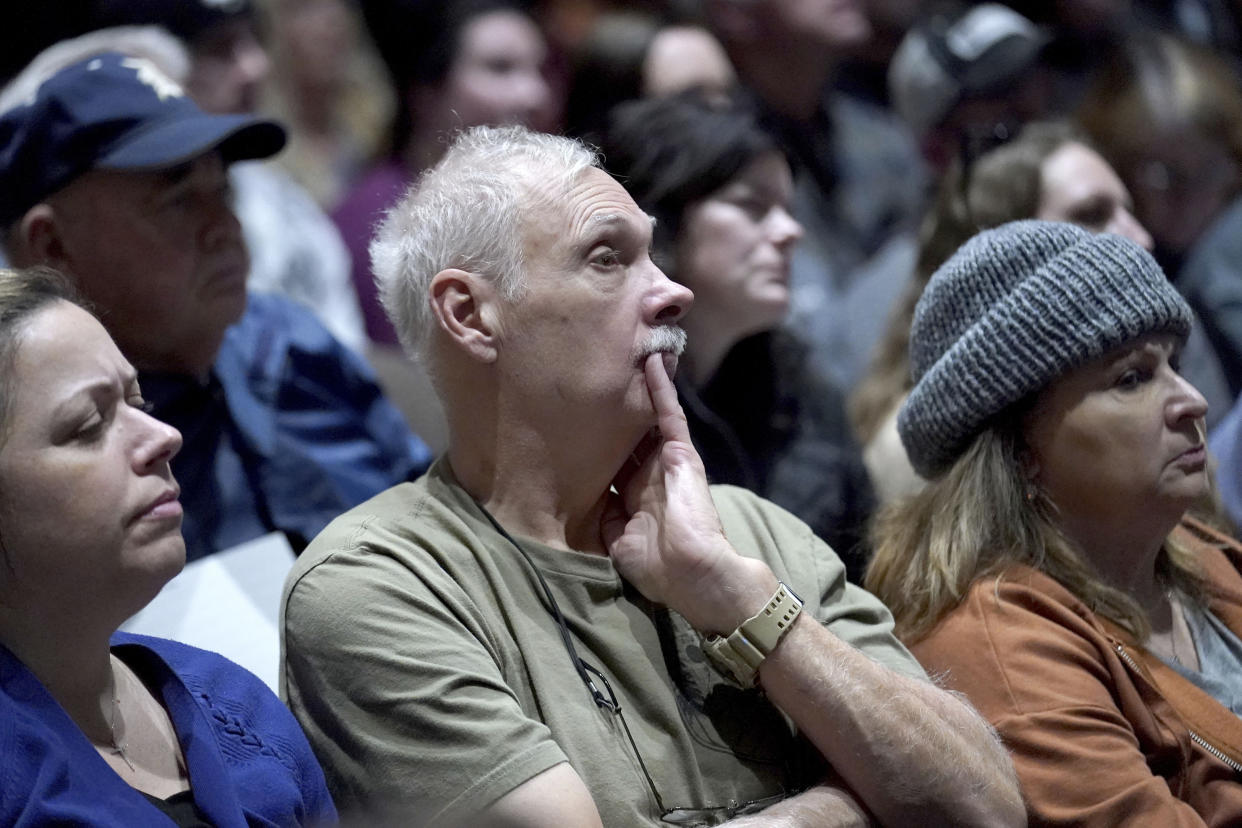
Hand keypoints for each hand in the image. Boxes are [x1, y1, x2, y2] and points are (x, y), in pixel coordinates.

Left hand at [601, 354, 772, 631]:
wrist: (692, 574)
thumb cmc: (657, 568)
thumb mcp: (617, 541)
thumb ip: (604, 517)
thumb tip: (582, 498)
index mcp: (635, 497)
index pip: (612, 462)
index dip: (595, 442)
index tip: (575, 421)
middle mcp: (650, 474)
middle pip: (627, 434)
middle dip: (613, 410)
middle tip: (596, 378)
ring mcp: (667, 462)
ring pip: (648, 417)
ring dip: (640, 388)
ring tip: (630, 353)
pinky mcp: (681, 454)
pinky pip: (669, 414)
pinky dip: (661, 388)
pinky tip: (652, 360)